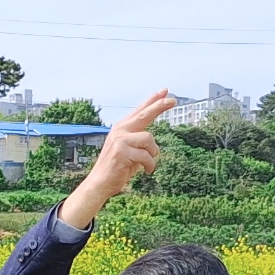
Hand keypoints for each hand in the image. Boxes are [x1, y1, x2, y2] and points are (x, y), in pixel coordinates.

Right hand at [59, 89, 176, 229]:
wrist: (100, 183)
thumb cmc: (117, 168)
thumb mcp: (129, 150)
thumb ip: (137, 141)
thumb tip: (151, 139)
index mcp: (122, 128)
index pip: (139, 111)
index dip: (152, 100)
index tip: (164, 92)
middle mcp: (120, 130)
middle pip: (143, 114)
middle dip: (159, 106)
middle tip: (173, 100)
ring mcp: (120, 140)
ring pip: (149, 139)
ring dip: (153, 153)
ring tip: (147, 163)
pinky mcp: (122, 151)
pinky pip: (146, 156)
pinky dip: (150, 165)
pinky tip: (146, 171)